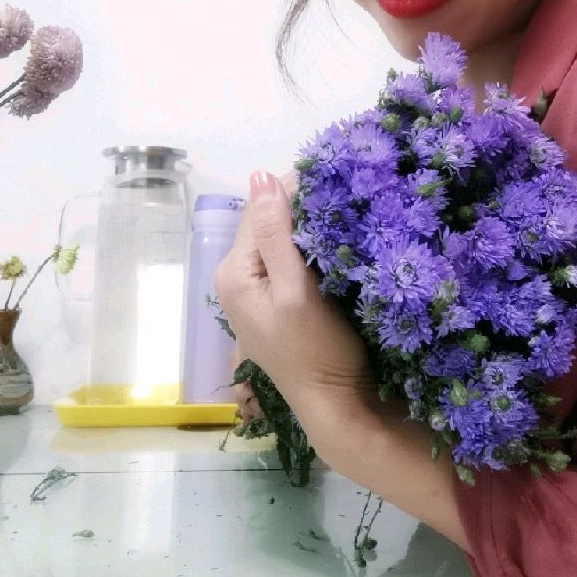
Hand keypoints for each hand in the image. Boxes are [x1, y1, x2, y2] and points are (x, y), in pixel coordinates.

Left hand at [213, 169, 374, 421]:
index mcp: (233, 271)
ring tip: (342, 216)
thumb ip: (276, 232)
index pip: (260, 209)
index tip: (336, 183)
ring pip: (278, 238)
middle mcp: (234, 277)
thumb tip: (261, 173)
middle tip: (343, 198)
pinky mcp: (273, 300)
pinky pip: (285, 258)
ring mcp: (253, 290)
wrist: (334, 403)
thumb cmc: (316, 348)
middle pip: (266, 222)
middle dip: (300, 207)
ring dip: (306, 226)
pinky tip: (332, 246)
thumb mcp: (296, 287)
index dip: (296, 191)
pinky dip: (307, 247)